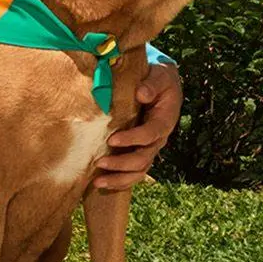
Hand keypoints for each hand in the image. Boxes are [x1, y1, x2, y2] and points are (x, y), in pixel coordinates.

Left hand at [97, 61, 181, 190]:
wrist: (162, 87)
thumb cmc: (159, 80)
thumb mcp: (160, 76)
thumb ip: (152, 84)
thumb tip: (141, 93)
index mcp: (164, 121)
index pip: (150, 134)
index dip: (132, 139)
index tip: (112, 139)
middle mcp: (158, 140)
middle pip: (143, 159)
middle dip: (121, 163)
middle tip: (99, 162)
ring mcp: (149, 149)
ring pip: (138, 171)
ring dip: (118, 179)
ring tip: (97, 182)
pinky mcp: (140, 153)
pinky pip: (132, 174)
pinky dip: (118, 182)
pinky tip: (100, 185)